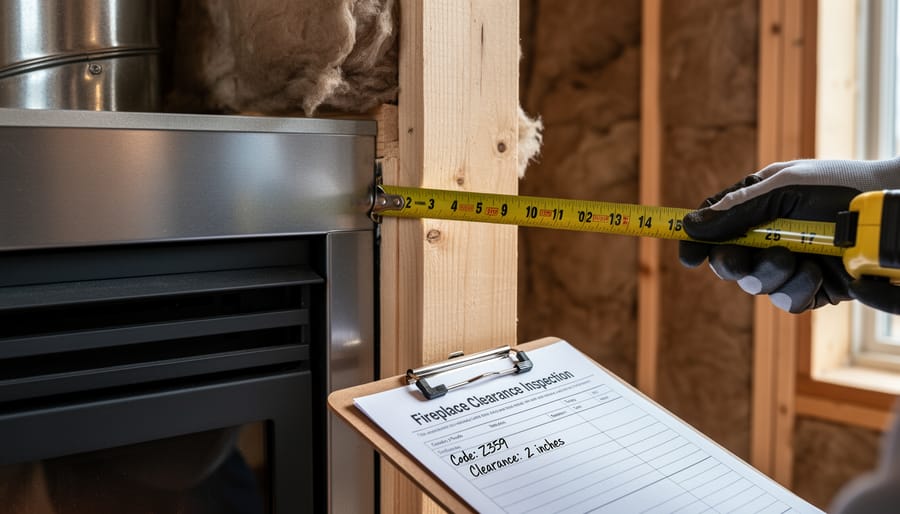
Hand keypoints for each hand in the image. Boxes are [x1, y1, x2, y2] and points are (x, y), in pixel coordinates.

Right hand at [678, 158, 899, 312]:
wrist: (886, 214)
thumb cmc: (841, 187)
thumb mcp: (784, 187)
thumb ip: (737, 209)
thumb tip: (691, 224)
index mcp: (756, 207)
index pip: (714, 227)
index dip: (697, 243)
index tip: (688, 258)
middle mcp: (768, 238)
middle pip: (729, 263)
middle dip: (735, 265)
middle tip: (747, 259)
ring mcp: (789, 265)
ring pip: (756, 286)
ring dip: (771, 275)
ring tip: (796, 259)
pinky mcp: (812, 289)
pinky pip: (787, 302)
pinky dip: (798, 290)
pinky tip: (816, 273)